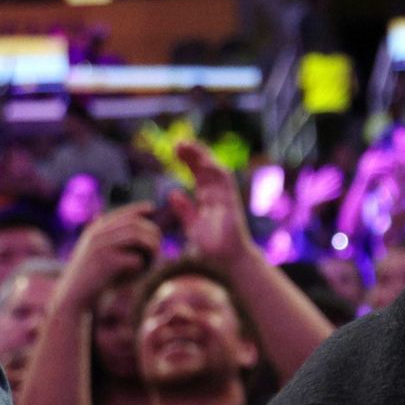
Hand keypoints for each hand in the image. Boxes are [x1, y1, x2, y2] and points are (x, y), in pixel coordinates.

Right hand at [62, 205, 162, 306]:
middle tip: (158, 250)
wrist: (74, 295)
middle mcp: (98, 233)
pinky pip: (135, 259)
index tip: (152, 207)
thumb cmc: (93, 277)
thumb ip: (116, 240)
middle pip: (135, 224)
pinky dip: (141, 268)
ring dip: (150, 249)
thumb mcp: (100, 254)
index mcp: (96, 230)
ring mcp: (101, 246)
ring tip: (151, 262)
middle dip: (152, 235)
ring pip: (137, 237)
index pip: (122, 213)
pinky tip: (136, 276)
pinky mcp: (106, 261)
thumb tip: (145, 231)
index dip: (138, 209)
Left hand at [175, 139, 252, 266]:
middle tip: (178, 143)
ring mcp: (226, 198)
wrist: (227, 261)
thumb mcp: (192, 226)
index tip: (175, 151)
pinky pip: (226, 182)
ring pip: (216, 171)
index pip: (199, 175)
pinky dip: (216, 169)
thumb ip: (185, 210)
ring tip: (186, 145)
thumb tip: (173, 194)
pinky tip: (203, 160)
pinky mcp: (231, 202)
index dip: (189, 162)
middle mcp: (218, 196)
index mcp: (209, 200)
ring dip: (203, 156)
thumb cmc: (212, 249)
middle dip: (194, 154)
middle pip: (206, 169)